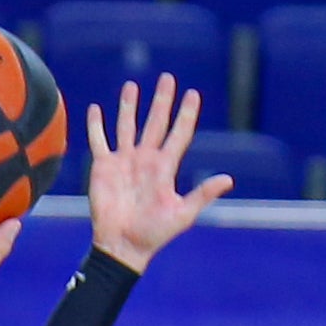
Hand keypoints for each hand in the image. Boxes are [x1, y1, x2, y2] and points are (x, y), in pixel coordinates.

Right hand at [86, 77, 230, 273]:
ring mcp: (124, 162)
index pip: (178, 134)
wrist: (123, 247)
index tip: (193, 94)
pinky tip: (96, 108)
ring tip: (132, 85)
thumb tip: (229, 179)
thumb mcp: (183, 215)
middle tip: (168, 79)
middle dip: (162, 101)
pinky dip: (96, 126)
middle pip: (155, 123)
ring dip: (129, 106)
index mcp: (165, 168)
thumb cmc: (154, 234)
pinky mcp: (103, 168)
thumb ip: (203, 194)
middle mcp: (145, 160)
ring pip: (127, 126)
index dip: (186, 114)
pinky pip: (99, 141)